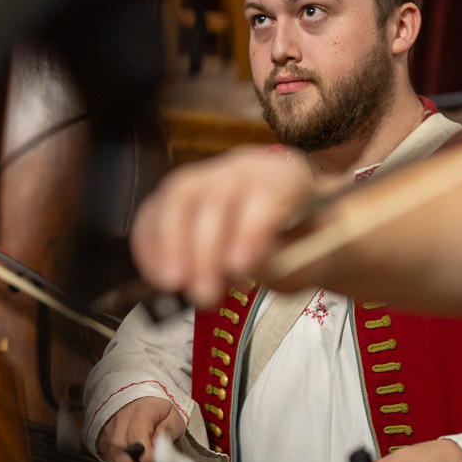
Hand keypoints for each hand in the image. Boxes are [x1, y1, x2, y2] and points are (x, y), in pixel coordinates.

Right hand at [97, 396, 185, 461]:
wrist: (140, 404)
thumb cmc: (159, 412)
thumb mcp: (174, 417)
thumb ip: (168, 431)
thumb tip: (157, 447)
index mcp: (140, 412)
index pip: (137, 439)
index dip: (148, 459)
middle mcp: (120, 421)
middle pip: (122, 452)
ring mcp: (109, 433)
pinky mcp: (104, 443)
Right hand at [130, 147, 317, 306]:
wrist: (296, 234)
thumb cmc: (304, 245)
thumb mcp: (312, 258)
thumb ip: (286, 262)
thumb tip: (240, 267)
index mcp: (285, 176)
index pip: (266, 192)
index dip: (250, 228)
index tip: (241, 267)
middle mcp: (243, 168)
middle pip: (216, 195)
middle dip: (205, 249)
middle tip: (204, 293)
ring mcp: (206, 177)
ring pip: (178, 197)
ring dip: (171, 245)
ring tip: (175, 285)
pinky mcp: (177, 196)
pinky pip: (154, 211)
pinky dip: (149, 245)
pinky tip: (157, 275)